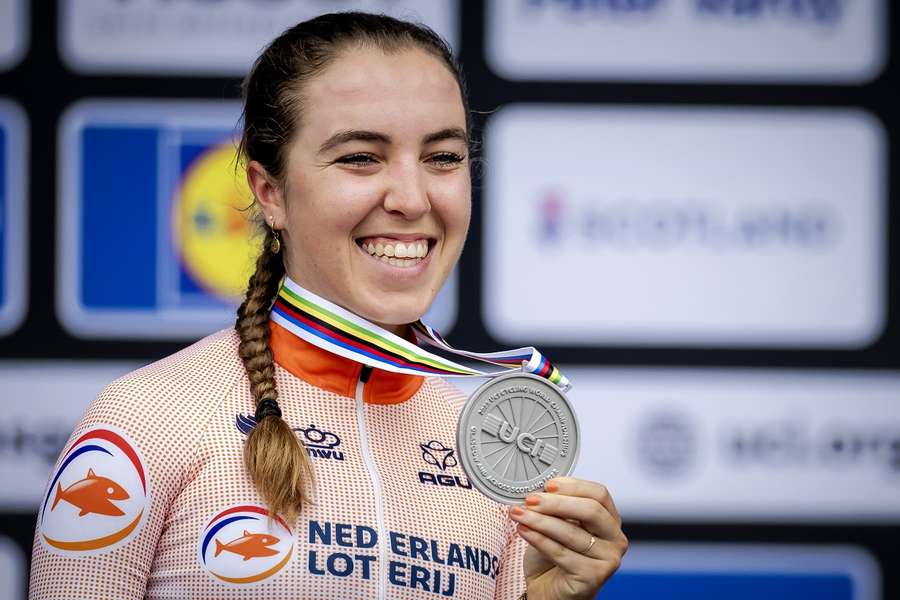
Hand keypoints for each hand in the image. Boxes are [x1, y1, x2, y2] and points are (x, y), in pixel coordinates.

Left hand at [509, 477, 627, 599]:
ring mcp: (607, 560)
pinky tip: (523, 530)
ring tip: (518, 514)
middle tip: (530, 499)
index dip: (573, 486)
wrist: (549, 591)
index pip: (599, 494)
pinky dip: (539, 539)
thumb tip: (538, 490)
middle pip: (590, 510)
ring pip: (572, 532)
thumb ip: (556, 507)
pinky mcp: (593, 577)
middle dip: (556, 503)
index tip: (548, 485)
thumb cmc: (554, 556)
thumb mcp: (557, 524)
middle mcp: (615, 539)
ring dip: (540, 520)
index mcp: (609, 520)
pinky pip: (561, 553)